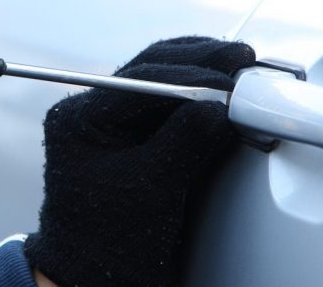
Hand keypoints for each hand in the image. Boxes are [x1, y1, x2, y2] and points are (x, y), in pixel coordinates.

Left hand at [24, 37, 254, 286]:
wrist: (96, 278)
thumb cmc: (110, 242)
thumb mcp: (151, 189)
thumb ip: (185, 141)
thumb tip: (222, 104)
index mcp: (78, 119)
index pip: (139, 81)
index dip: (190, 73)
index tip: (233, 73)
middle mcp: (91, 113)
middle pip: (149, 71)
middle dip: (199, 64)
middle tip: (243, 58)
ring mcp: (111, 124)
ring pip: (161, 82)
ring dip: (201, 74)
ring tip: (241, 68)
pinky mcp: (134, 138)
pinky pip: (168, 106)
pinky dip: (199, 99)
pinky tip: (225, 93)